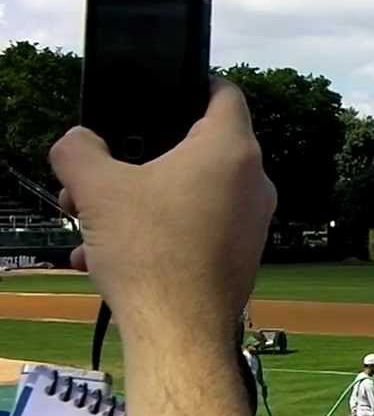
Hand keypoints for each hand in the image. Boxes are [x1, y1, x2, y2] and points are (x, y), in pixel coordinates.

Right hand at [49, 77, 276, 337]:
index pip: (225, 94)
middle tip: (98, 175)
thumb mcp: (96, 189)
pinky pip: (198, 229)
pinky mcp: (242, 254)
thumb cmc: (148, 251)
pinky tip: (107, 257)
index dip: (195, 83)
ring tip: (92, 222)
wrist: (180, 331)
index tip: (168, 89)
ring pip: (191, 194)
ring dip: (140, 201)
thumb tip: (76, 142)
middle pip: (197, 148)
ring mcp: (253, 221)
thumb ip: (78, 150)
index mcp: (230, 149)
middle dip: (142, 157)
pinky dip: (158, 233)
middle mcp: (254, 181)